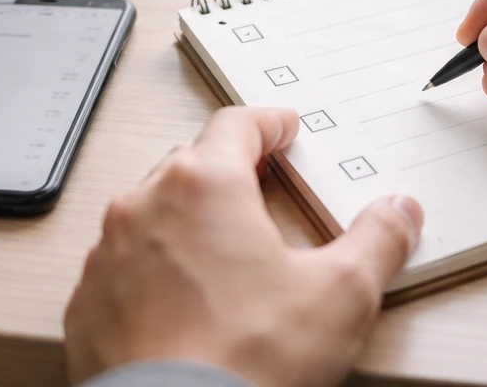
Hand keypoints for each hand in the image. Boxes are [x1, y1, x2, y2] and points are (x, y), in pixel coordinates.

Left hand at [64, 107, 422, 386]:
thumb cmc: (243, 363)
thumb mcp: (341, 296)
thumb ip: (378, 241)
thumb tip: (399, 213)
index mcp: (204, 186)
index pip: (236, 125)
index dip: (268, 123)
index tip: (281, 127)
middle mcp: (145, 207)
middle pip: (191, 162)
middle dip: (228, 168)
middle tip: (259, 183)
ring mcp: (109, 255)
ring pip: (152, 211)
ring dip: (187, 217)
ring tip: (222, 248)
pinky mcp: (86, 303)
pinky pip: (122, 264)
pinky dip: (152, 267)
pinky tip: (181, 299)